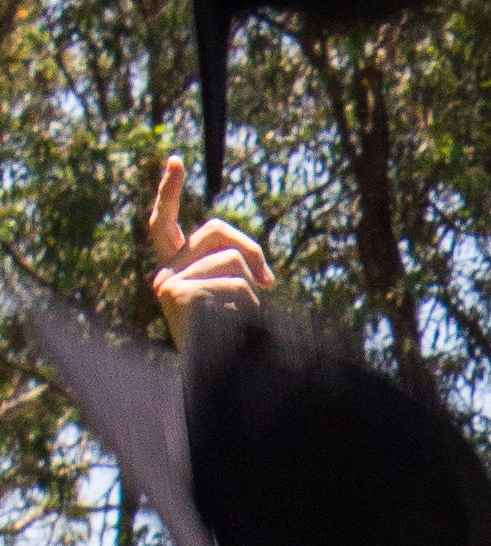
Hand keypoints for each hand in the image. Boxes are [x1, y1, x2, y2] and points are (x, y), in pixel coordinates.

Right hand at [144, 153, 273, 342]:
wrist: (222, 385)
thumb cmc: (234, 348)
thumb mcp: (236, 301)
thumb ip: (239, 274)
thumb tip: (263, 275)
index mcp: (176, 274)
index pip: (165, 226)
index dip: (169, 192)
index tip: (175, 160)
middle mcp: (165, 276)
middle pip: (215, 231)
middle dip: (251, 249)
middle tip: (270, 282)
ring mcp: (169, 284)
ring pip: (233, 260)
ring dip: (252, 290)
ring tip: (242, 322)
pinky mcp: (180, 295)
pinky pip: (236, 285)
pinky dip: (249, 307)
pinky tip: (234, 330)